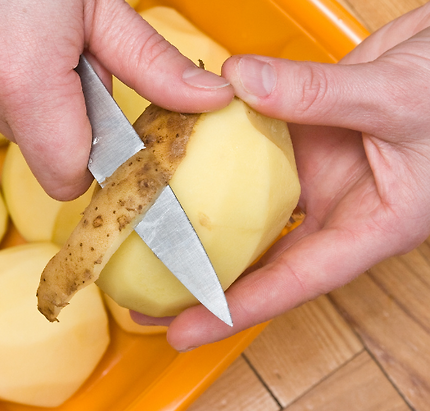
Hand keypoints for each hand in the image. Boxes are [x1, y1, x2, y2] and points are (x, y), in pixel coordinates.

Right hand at [0, 0, 233, 199]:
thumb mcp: (101, 2)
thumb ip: (151, 63)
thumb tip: (206, 100)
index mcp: (22, 79)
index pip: (63, 175)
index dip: (91, 162)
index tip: (107, 133)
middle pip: (37, 143)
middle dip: (63, 114)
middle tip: (73, 55)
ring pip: (5, 115)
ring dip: (29, 90)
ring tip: (35, 35)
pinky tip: (2, 29)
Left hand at [139, 3, 429, 350]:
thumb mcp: (397, 100)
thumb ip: (319, 94)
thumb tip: (241, 84)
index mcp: (370, 224)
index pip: (294, 280)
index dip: (237, 309)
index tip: (186, 329)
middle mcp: (335, 205)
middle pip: (260, 256)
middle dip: (206, 278)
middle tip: (149, 295)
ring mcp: (314, 171)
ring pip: (248, 203)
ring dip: (203, 215)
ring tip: (152, 233)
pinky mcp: (301, 135)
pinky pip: (250, 148)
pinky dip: (218, 148)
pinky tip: (182, 153)